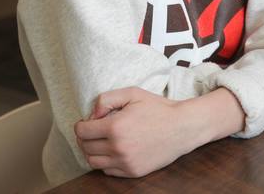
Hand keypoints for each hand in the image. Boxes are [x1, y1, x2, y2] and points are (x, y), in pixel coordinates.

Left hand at [74, 87, 196, 177]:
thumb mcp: (132, 93)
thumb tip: (92, 114)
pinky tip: (113, 150)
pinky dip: (105, 162)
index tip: (87, 122)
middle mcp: (118, 148)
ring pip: (93, 162)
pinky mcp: (133, 172)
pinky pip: (108, 171)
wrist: (182, 127)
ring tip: (101, 142)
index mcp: (115, 127)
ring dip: (92, 152)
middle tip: (92, 130)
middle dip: (84, 138)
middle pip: (85, 147)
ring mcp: (125, 162)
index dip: (81, 125)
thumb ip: (106, 99)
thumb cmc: (158, 108)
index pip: (82, 131)